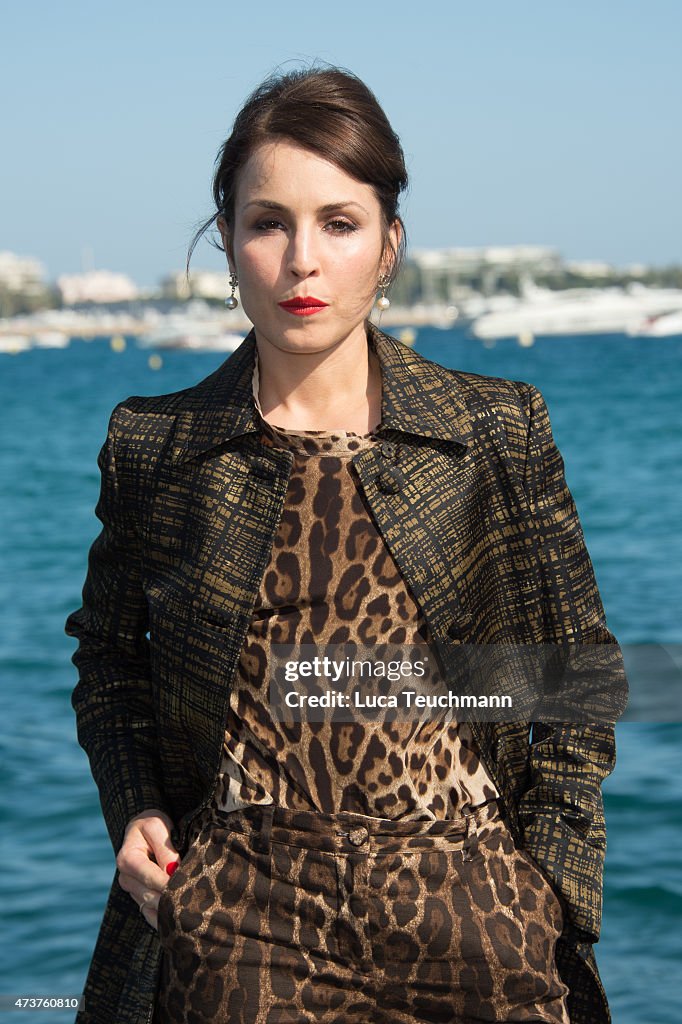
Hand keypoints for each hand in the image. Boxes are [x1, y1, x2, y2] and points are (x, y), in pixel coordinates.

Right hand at [116, 808, 178, 930]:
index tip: (187, 888)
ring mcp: (131, 890)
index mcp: (128, 859)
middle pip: (150, 896)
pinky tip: (178, 918)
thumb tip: (173, 871)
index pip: (151, 877)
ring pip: (151, 907)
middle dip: (171, 899)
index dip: (169, 884)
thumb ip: (165, 848)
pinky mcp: (138, 898)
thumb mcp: (157, 827)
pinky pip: (150, 915)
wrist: (143, 831)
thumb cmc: (152, 826)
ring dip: (169, 909)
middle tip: (193, 903)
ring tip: (189, 909)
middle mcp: (126, 878)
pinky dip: (163, 918)